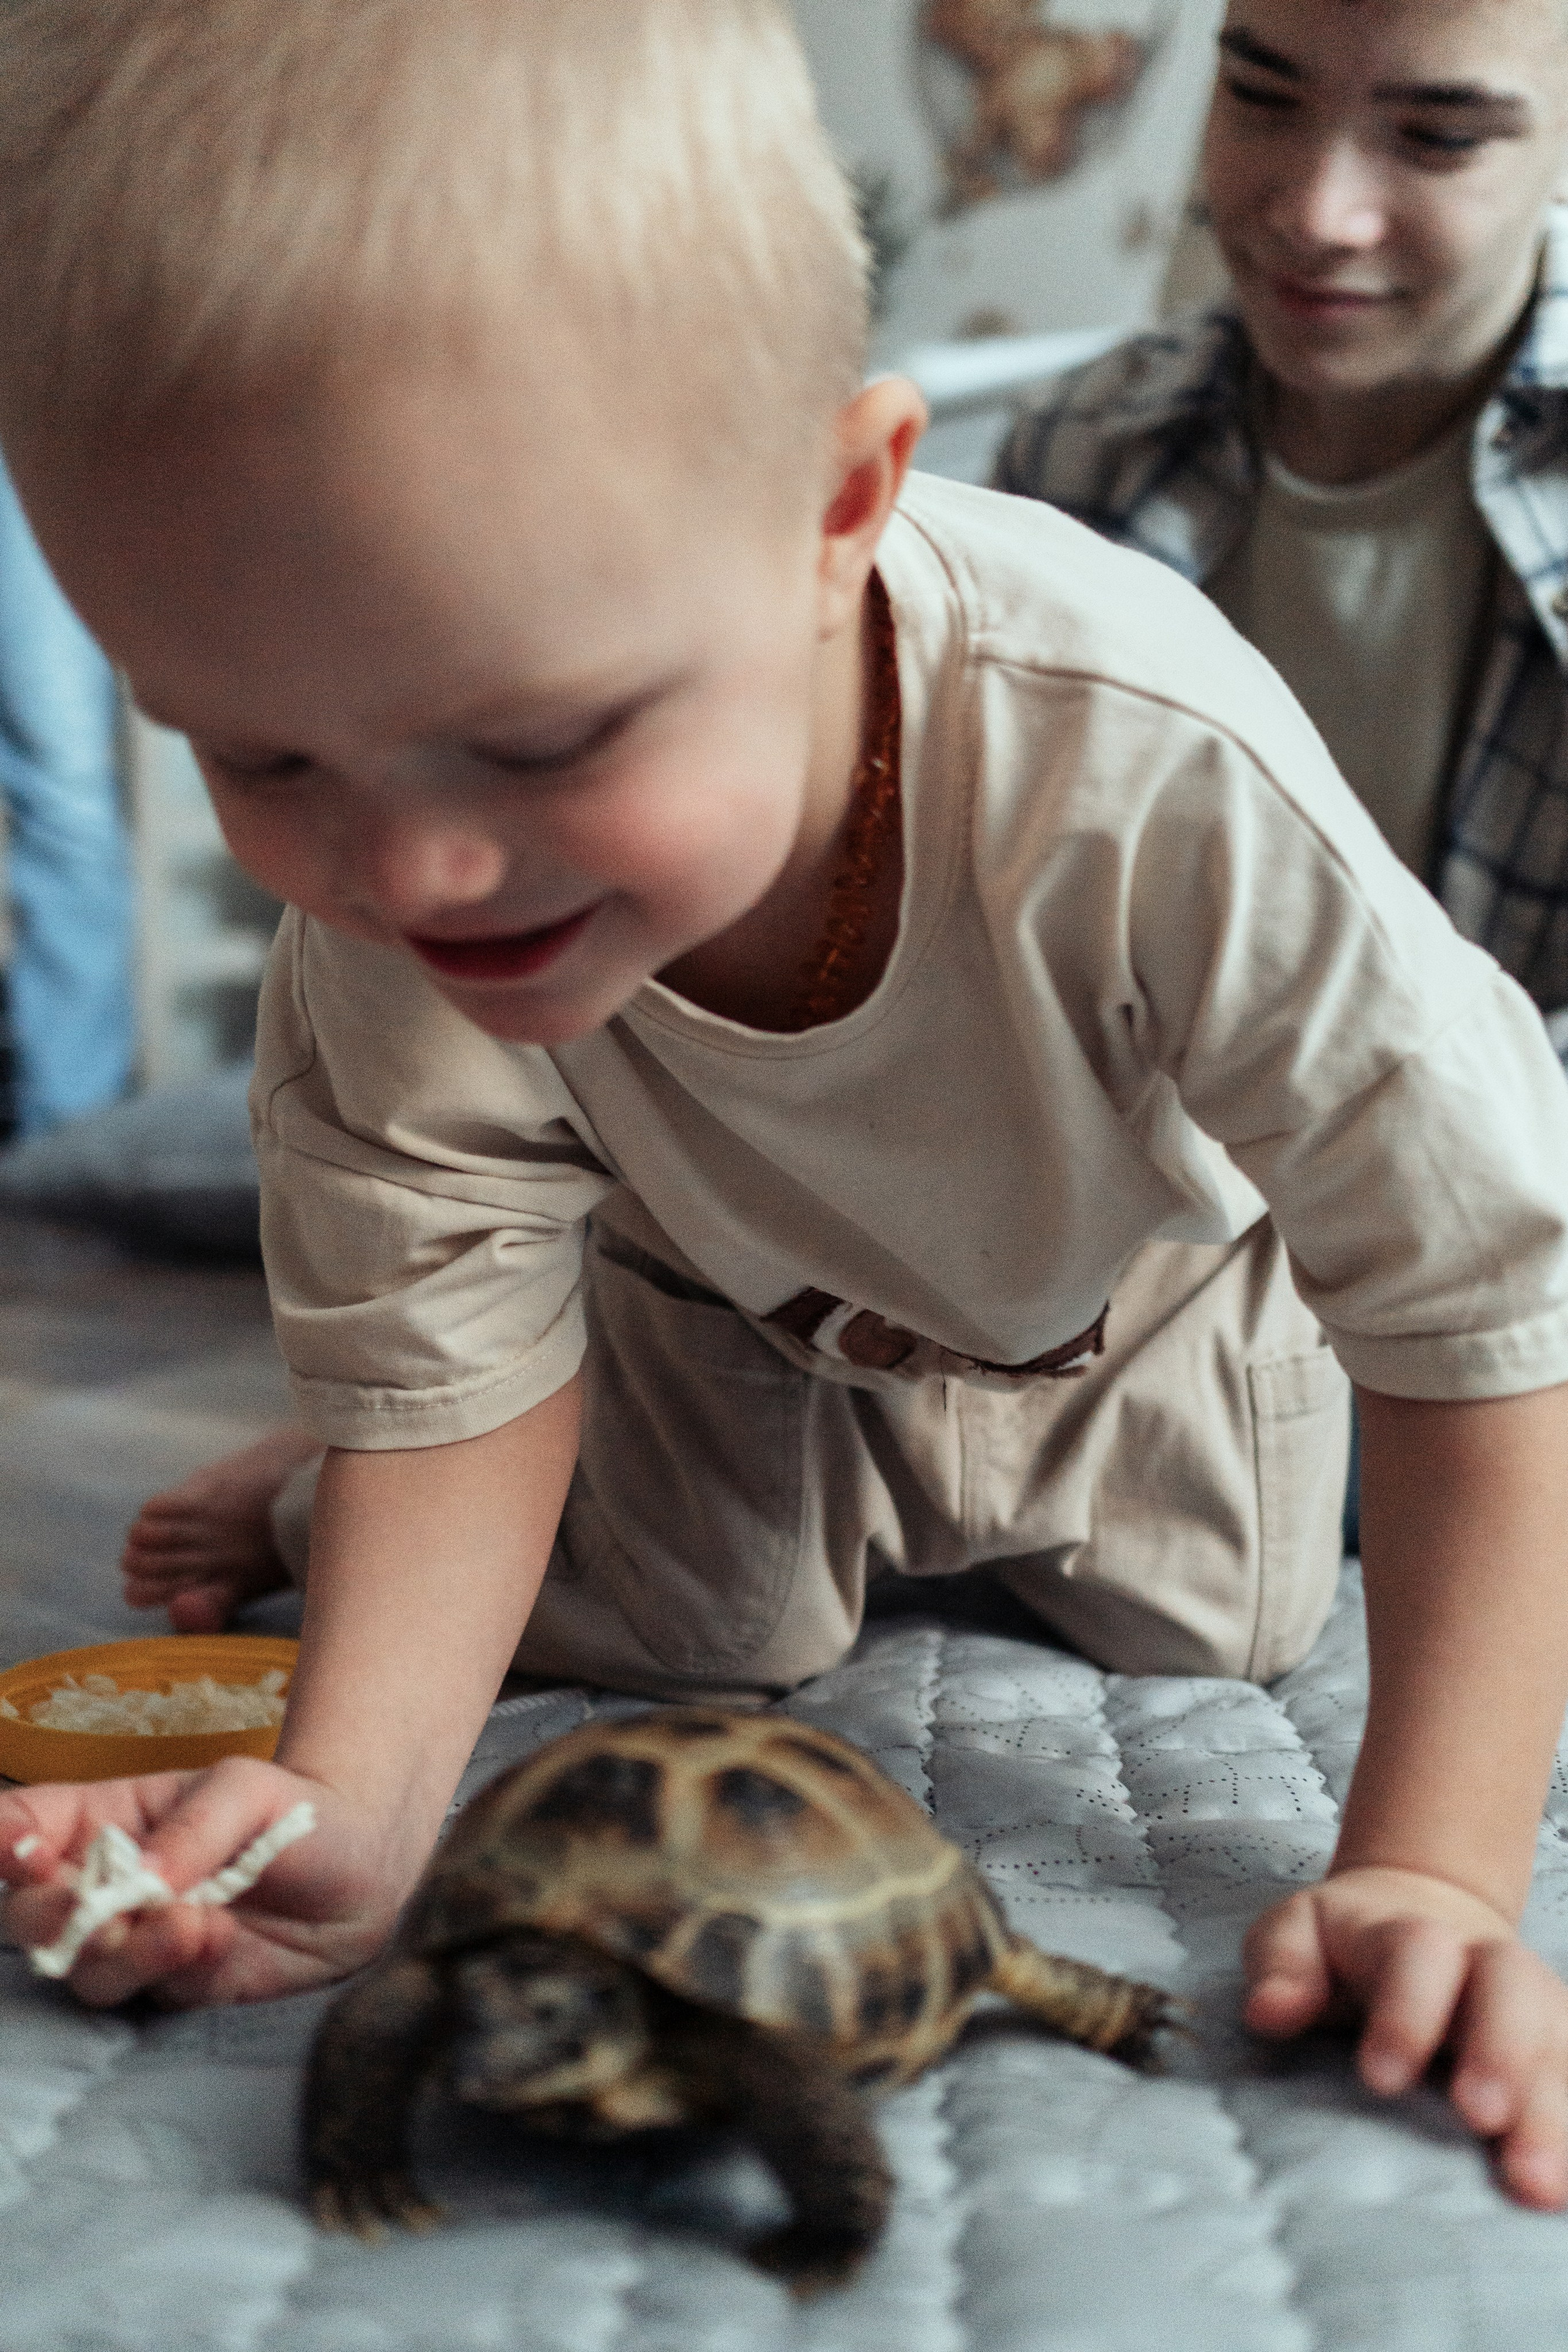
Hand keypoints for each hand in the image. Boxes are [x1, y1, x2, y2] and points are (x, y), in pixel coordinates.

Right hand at [0, 1758, 406, 2007]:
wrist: (362, 1869)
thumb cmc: (292, 1812)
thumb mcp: (247, 1790)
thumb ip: (193, 1827)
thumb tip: (141, 1874)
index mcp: (103, 1823)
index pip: (24, 1830)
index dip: (5, 1840)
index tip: (18, 1847)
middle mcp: (108, 1889)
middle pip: (33, 1918)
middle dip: (53, 1916)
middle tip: (93, 1905)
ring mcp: (141, 1944)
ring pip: (89, 1970)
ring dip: (127, 1952)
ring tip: (189, 1923)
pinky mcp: (182, 1987)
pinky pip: (158, 1994)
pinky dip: (181, 1970)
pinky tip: (219, 1940)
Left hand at [1244, 1865, 1567, 2209]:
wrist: (1420, 1914)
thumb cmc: (1343, 1944)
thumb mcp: (1296, 1933)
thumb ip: (1281, 1966)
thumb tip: (1269, 2012)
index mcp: (1411, 1933)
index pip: (1419, 1956)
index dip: (1405, 2013)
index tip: (1379, 2077)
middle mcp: (1485, 1962)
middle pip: (1509, 1991)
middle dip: (1500, 2053)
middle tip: (1482, 2119)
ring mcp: (1532, 2003)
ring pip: (1556, 2040)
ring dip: (1552, 2111)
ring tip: (1538, 2185)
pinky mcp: (1556, 2045)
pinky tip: (1564, 2184)